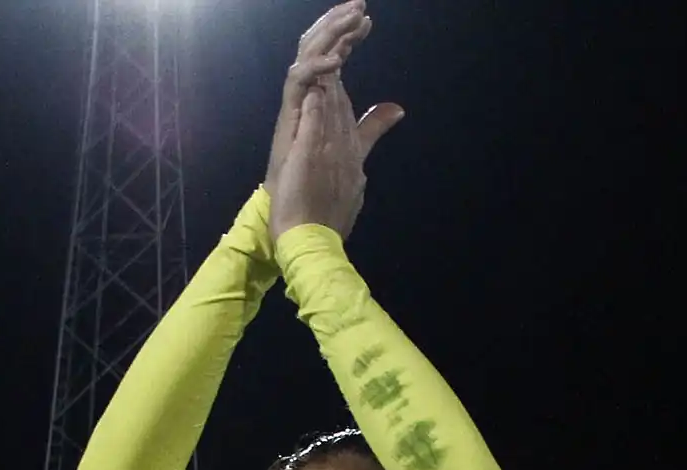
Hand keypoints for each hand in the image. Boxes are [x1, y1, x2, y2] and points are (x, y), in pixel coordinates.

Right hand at [267, 2, 404, 242]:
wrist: (300, 231)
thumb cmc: (319, 196)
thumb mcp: (355, 152)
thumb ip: (371, 127)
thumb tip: (397, 108)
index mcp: (321, 109)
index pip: (333, 63)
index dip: (347, 39)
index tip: (367, 21)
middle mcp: (305, 106)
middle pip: (318, 53)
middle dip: (337, 27)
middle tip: (359, 6)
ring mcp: (297, 113)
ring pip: (308, 60)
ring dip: (329, 37)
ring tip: (350, 19)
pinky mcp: (290, 125)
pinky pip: (299, 85)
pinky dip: (317, 70)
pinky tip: (338, 62)